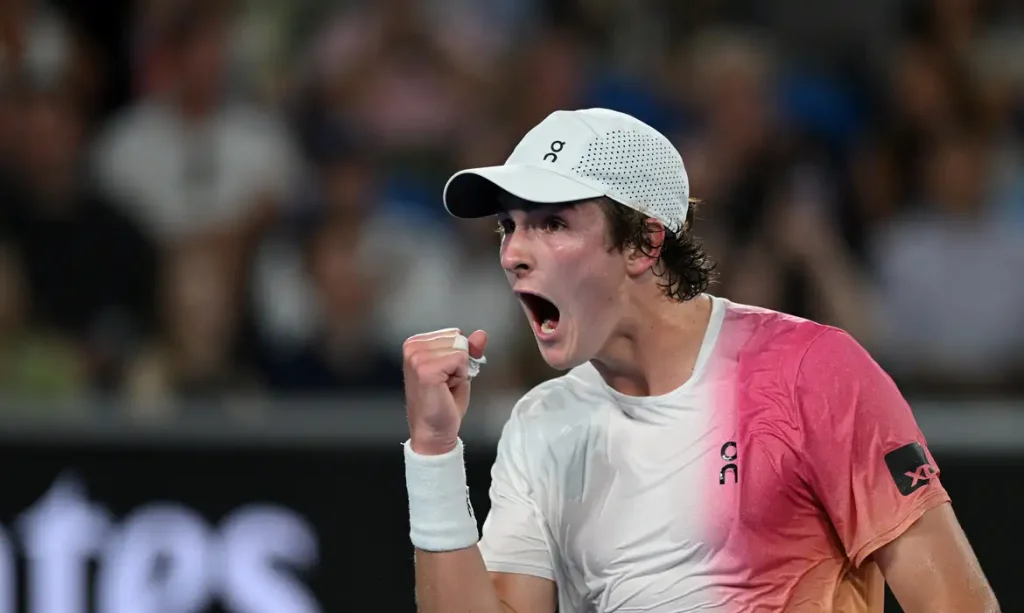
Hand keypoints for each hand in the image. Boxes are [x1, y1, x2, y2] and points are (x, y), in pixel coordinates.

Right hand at [403, 328, 487, 454]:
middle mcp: (412, 347)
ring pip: (460, 349)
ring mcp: (417, 357)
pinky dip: (460, 376)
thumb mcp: (458, 370)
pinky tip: (445, 389)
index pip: (454, 334)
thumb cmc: (442, 404)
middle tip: (445, 383)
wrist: (434, 431)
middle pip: (458, 339)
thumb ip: (469, 349)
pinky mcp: (425, 369)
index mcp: (415, 344)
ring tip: (444, 386)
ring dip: (459, 370)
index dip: (458, 357)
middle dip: (459, 362)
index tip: (445, 375)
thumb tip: (481, 334)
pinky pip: (460, 360)